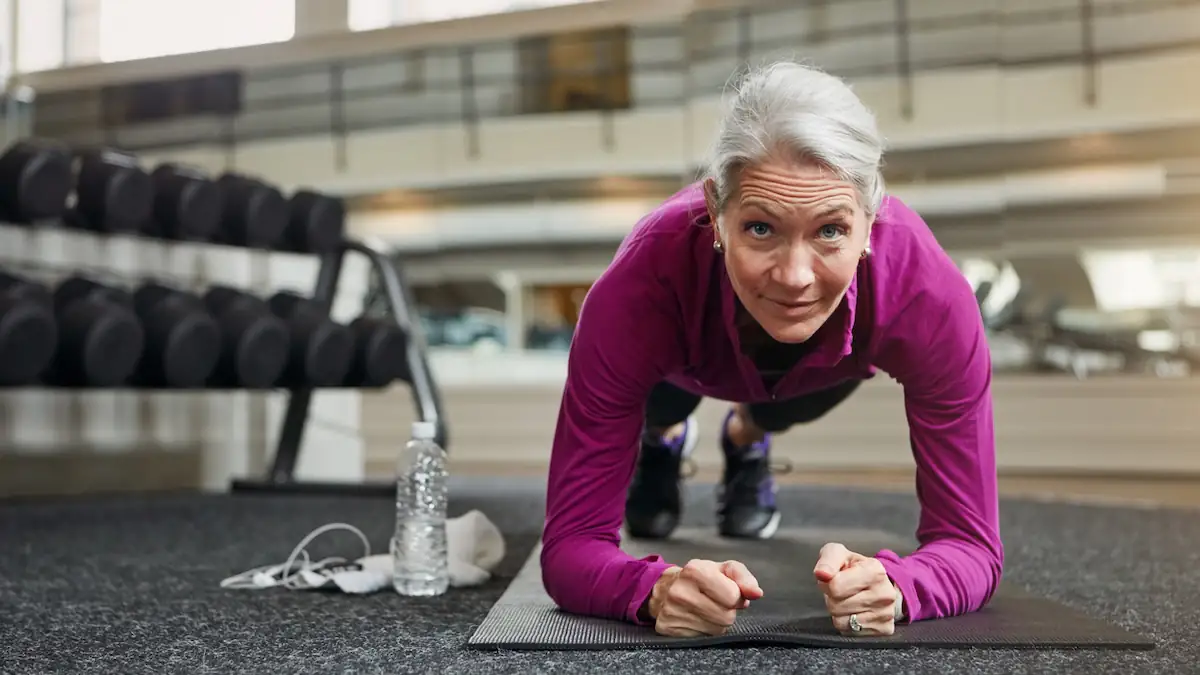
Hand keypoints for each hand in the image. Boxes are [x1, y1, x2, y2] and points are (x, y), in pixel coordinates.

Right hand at [647, 559, 763, 636]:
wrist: (664, 588)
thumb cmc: (700, 578)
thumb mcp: (722, 569)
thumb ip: (743, 577)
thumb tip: (756, 593)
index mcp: (695, 571)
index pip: (733, 596)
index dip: (736, 596)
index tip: (726, 591)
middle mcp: (681, 591)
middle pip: (726, 616)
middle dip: (727, 610)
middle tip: (716, 602)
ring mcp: (672, 611)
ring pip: (717, 630)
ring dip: (717, 622)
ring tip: (706, 609)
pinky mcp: (668, 628)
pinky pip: (702, 638)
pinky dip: (704, 630)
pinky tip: (696, 618)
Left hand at [813, 542, 897, 636]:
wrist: (878, 583)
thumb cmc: (854, 568)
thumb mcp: (839, 554)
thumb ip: (827, 560)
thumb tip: (822, 574)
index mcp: (875, 571)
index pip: (835, 586)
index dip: (827, 583)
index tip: (834, 578)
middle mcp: (884, 594)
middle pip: (836, 606)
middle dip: (832, 598)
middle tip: (842, 591)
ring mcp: (886, 614)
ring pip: (841, 622)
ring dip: (838, 612)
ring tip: (848, 600)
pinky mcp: (884, 629)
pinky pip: (849, 633)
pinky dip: (847, 624)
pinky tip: (855, 612)